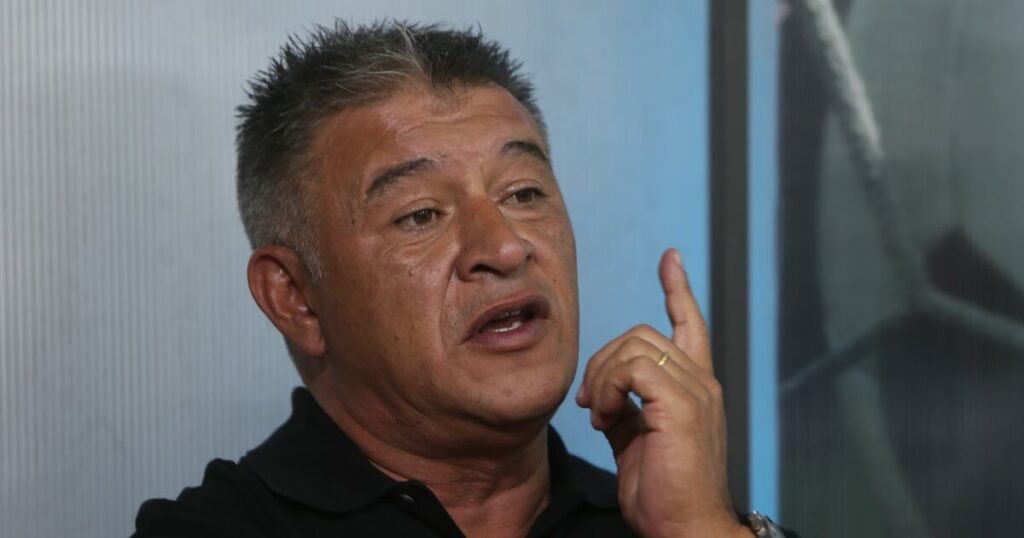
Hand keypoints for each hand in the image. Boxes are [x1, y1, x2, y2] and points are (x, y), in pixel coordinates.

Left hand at [575, 249, 750, 537]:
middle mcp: (701, 381)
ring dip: (602, 378)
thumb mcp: (638, 439)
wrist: (685, 528)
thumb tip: (603, 393)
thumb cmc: (663, 492)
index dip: (678, 289)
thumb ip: (626, 406)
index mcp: (695, 386)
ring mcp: (695, 390)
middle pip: (641, 333)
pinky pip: (631, 369)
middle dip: (602, 361)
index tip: (670, 258)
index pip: (690, 323)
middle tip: (591, 404)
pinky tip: (606, 419)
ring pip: (633, 346)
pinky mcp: (682, 404)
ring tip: (600, 416)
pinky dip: (608, 389)